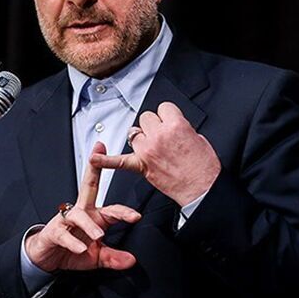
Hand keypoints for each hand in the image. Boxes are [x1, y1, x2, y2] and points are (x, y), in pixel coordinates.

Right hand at [25, 141, 141, 271]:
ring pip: (78, 215)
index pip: (112, 209)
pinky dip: (72, 242)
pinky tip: (80, 248)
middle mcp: (81, 212)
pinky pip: (63, 234)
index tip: (136, 216)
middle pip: (88, 187)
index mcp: (95, 216)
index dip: (124, 212)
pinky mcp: (53, 231)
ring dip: (89, 225)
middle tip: (101, 158)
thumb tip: (131, 260)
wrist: (47, 258)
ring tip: (99, 235)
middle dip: (94, 171)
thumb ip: (113, 258)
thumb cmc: (73, 251)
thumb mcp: (97, 257)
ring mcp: (66, 220)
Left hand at [89, 102, 220, 206]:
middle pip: (146, 118)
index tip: (171, 123)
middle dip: (154, 126)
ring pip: (134, 133)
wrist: (202, 189)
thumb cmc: (204, 166)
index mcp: (176, 125)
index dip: (168, 116)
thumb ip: (180, 128)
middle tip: (164, 138)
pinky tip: (95, 158)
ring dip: (142, 138)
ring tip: (153, 147)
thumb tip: (171, 127)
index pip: (163, 108)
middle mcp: (159, 136)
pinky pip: (119, 161)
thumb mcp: (198, 137)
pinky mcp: (142, 166)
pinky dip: (106, 161)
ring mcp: (148, 150)